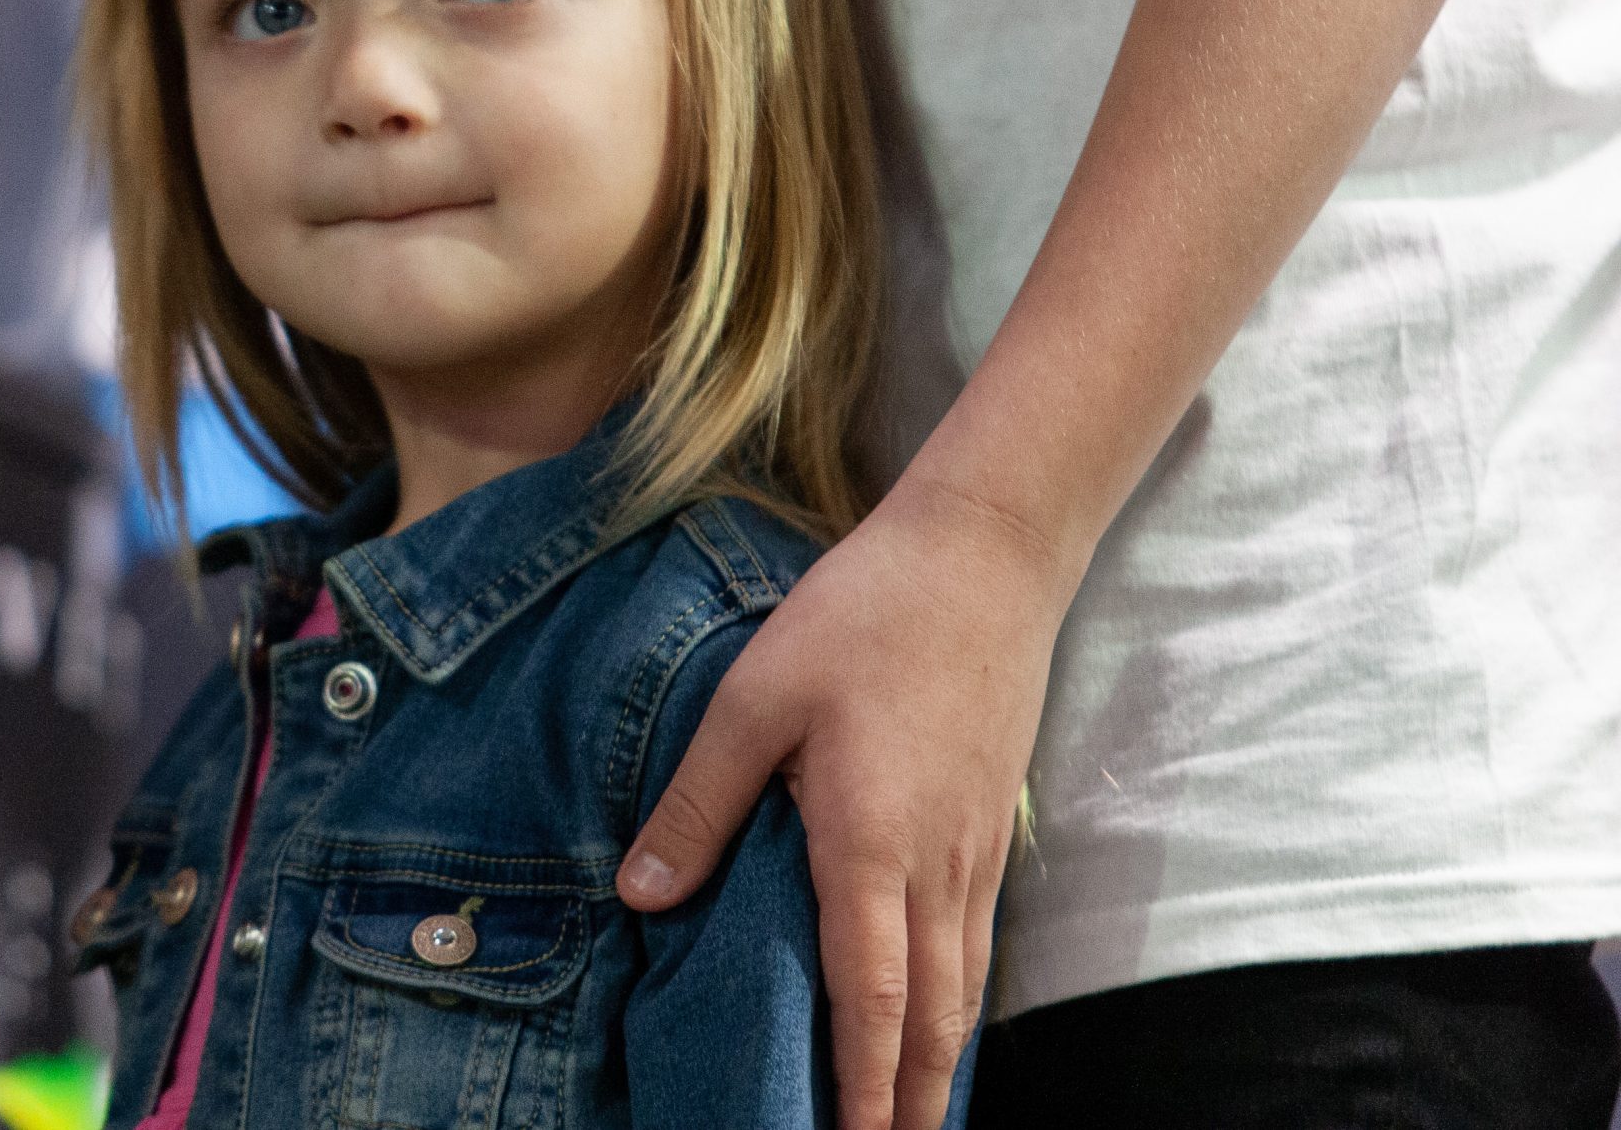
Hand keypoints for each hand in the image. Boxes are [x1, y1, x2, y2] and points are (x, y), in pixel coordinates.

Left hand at [616, 472, 1078, 1129]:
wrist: (984, 556)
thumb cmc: (864, 615)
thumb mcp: (753, 698)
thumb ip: (698, 802)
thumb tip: (638, 894)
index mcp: (871, 843)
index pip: (870, 997)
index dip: (857, 1085)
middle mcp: (937, 865)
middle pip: (929, 1019)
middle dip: (905, 1104)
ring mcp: (975, 848)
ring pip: (961, 989)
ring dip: (933, 1064)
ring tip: (904, 1119)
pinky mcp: (991, 824)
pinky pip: (975, 943)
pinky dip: (953, 1003)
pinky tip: (933, 1019)